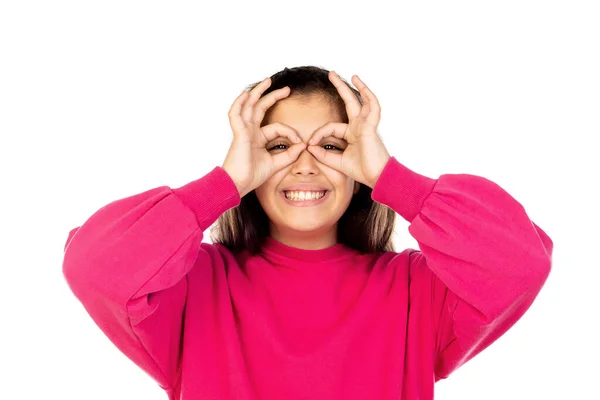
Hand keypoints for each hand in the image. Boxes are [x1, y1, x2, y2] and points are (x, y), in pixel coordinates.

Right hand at [222, 78, 306, 196]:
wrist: (238, 184)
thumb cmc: (252, 176)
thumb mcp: (276, 164)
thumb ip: (289, 155)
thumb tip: (303, 145)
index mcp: (257, 138)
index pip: (277, 127)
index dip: (291, 133)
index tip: (301, 143)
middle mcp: (250, 131)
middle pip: (260, 108)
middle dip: (273, 96)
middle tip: (287, 89)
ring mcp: (243, 131)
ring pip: (249, 106)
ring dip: (257, 92)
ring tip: (267, 81)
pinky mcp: (238, 134)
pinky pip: (235, 114)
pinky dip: (238, 103)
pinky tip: (245, 94)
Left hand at [307, 72, 389, 187]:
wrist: (377, 177)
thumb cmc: (362, 171)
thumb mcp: (337, 162)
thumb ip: (323, 155)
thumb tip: (309, 147)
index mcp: (352, 135)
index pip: (331, 127)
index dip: (318, 134)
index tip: (309, 144)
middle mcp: (359, 127)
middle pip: (350, 103)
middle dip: (340, 88)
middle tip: (331, 74)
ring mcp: (366, 125)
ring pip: (362, 101)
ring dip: (357, 87)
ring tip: (351, 75)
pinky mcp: (371, 127)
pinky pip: (372, 107)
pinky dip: (368, 96)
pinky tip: (361, 85)